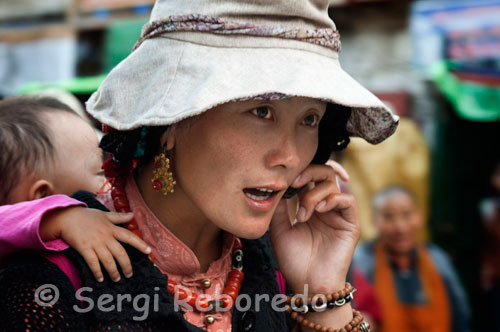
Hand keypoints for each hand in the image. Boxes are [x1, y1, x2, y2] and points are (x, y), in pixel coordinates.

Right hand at [40, 206, 150, 281]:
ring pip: (108, 260)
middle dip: (126, 265)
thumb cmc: (86, 216)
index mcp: (112, 228)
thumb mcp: (104, 214)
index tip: (149, 251)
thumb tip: (133, 215)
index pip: (129, 236)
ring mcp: (95, 243)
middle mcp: (105, 236)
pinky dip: (97, 272)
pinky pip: (93, 263)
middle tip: (129, 274)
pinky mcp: (84, 248)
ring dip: (113, 272)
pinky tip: (100, 279)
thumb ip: (119, 217)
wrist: (66, 217)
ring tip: (117, 279)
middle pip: (120, 253)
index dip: (140, 244)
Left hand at [270, 161, 359, 293]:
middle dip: (309, 172)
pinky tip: (318, 210)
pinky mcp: (350, 223)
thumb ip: (280, 205)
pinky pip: (347, 200)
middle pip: (324, 173)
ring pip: (333, 184)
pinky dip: (332, 199)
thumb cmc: (293, 259)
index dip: (302, 170)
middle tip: (296, 184)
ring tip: (303, 215)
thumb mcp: (279, 228)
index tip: (288, 178)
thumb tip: (280, 183)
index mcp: (309, 205)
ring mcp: (338, 213)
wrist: (307, 283)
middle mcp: (324, 206)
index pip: (310, 176)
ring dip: (314, 194)